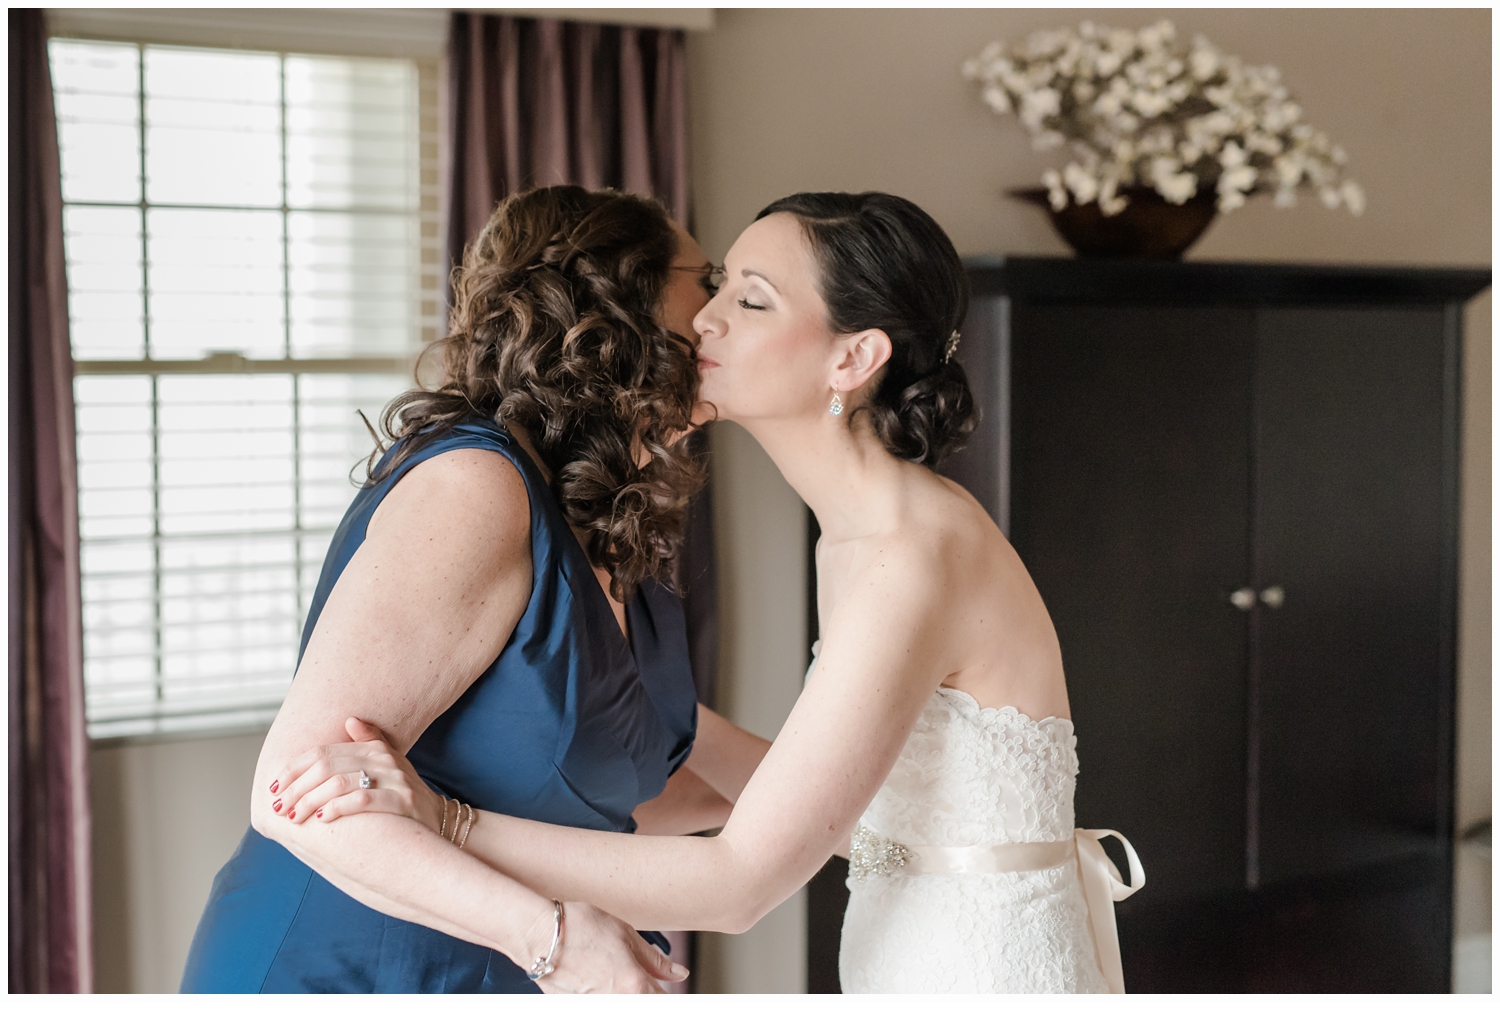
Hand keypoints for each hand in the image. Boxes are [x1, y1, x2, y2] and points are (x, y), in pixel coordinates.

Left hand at [268, 717, 444, 830]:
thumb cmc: (403, 793)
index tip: (275, 786)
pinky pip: (362, 800)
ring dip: (310, 800)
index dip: (294, 768)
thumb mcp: (389, 763)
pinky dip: (338, 808)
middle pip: (326, 767)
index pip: (323, 752)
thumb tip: (349, 719)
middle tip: (279, 806)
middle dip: (296, 788)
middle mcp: (384, 759)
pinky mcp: (402, 801)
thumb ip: (368, 741)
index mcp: (375, 748)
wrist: (436, 819)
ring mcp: (394, 779)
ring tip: (294, 816)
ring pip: (339, 783)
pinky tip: (322, 818)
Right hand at [534, 901, 687, 993]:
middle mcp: (616, 1003)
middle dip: (643, 992)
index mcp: (635, 986)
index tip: (661, 987)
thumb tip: (679, 973)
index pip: (664, 1002)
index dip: (664, 993)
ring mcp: (594, 1007)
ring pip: (622, 1003)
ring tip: (607, 972)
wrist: (538, 934)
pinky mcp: (575, 1008)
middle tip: (630, 973)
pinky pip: (599, 1002)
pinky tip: (593, 978)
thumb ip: (655, 960)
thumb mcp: (626, 934)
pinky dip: (602, 992)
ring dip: (623, 992)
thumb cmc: (579, 927)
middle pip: (643, 1004)